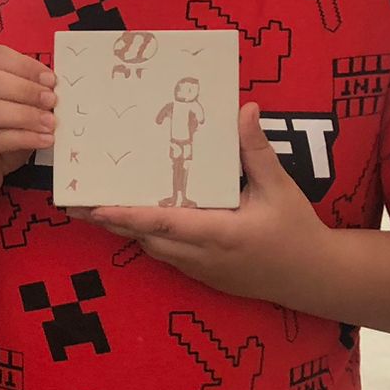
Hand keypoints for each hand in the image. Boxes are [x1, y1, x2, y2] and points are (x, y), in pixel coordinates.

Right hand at [0, 45, 56, 212]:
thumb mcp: (10, 113)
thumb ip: (27, 99)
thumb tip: (57, 91)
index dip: (23, 65)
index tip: (51, 79)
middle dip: (23, 88)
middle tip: (51, 100)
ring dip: (23, 114)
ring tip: (50, 123)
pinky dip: (22, 138)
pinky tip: (43, 140)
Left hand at [74, 103, 332, 300]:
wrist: (315, 279)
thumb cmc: (297, 231)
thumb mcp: (281, 188)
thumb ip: (257, 150)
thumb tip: (244, 109)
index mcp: (219, 234)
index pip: (161, 223)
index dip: (124, 214)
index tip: (92, 205)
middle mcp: (201, 256)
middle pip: (144, 237)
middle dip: (109, 220)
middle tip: (75, 202)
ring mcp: (199, 269)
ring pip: (151, 248)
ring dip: (125, 229)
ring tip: (94, 207)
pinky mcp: (202, 275)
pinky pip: (164, 255)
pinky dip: (146, 237)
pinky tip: (133, 220)